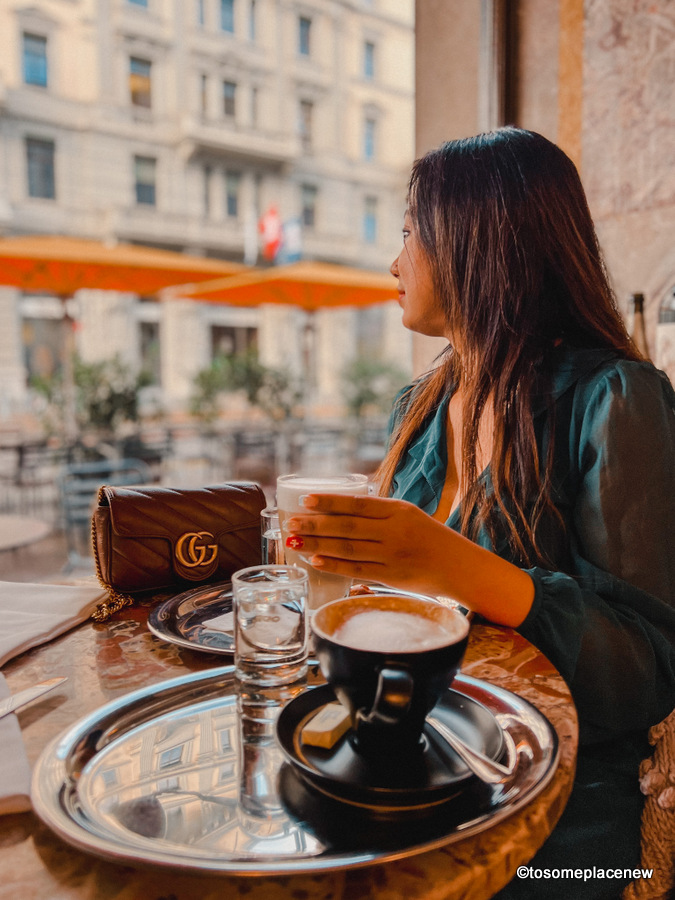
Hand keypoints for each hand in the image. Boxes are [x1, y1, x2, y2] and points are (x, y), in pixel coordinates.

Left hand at [285, 493, 534, 626]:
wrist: (461, 567)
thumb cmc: (432, 539)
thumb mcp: (410, 515)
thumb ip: (380, 513)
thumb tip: (341, 510)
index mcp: (398, 510)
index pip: (357, 503)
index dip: (329, 502)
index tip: (306, 501)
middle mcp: (394, 531)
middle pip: (346, 527)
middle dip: (315, 525)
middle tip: (291, 524)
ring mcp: (392, 555)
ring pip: (347, 548)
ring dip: (317, 546)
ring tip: (295, 542)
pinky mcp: (391, 577)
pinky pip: (357, 570)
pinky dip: (334, 566)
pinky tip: (315, 562)